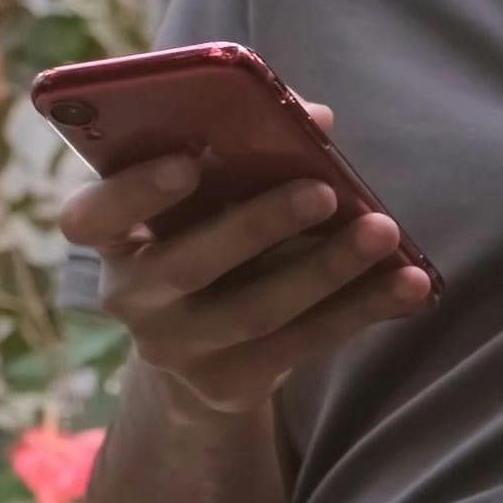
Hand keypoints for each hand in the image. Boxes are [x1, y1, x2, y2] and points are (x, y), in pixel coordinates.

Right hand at [55, 99, 433, 415]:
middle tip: (324, 190)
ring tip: (383, 232)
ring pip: (255, 310)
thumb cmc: (211, 235)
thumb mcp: (212, 197)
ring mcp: (178, 348)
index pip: (91, 217)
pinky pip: (302, 345)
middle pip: (188, 264)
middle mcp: (133, 296)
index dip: (134, 192)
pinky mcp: (229, 385)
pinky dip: (362, 310)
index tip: (186, 163)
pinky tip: (410, 284)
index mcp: (115, 235)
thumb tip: (314, 117)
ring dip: (326, 269)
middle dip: (258, 224)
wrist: (202, 350)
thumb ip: (248, 149)